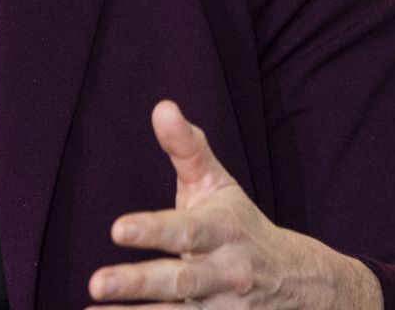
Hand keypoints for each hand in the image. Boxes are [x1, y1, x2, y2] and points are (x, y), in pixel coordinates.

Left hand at [87, 100, 382, 308]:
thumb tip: (162, 106)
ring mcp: (222, 308)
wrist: (300, 283)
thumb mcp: (219, 185)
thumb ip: (187, 148)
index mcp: (223, 231)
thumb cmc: (241, 226)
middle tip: (97, 282)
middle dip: (138, 283)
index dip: (154, 229)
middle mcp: (225, 273)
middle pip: (180, 280)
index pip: (186, 230)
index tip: (119, 229)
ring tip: (94, 308)